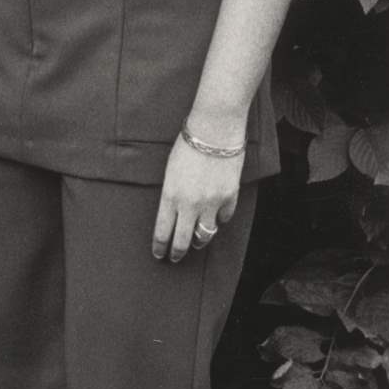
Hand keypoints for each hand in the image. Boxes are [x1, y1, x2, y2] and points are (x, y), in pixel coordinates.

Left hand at [151, 134, 243, 263]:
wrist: (214, 130)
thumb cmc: (187, 146)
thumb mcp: (170, 171)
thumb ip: (171, 194)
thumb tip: (174, 213)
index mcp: (170, 196)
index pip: (162, 231)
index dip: (160, 247)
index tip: (158, 254)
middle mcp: (190, 204)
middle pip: (183, 241)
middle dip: (177, 253)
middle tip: (174, 258)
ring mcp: (211, 202)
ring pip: (205, 235)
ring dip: (199, 241)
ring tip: (196, 242)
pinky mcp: (229, 197)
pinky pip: (224, 218)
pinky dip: (218, 220)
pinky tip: (215, 219)